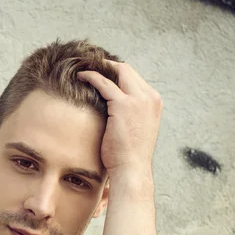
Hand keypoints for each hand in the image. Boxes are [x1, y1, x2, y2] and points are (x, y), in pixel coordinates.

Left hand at [77, 61, 162, 177]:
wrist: (131, 170)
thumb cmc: (128, 156)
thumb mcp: (134, 130)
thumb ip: (129, 115)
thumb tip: (113, 111)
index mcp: (153, 102)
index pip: (134, 78)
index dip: (116, 73)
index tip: (100, 72)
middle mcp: (149, 97)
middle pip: (127, 70)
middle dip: (107, 64)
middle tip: (89, 64)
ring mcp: (139, 100)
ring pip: (118, 71)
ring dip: (99, 67)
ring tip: (83, 66)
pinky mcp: (123, 105)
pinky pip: (104, 83)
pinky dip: (91, 76)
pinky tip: (80, 76)